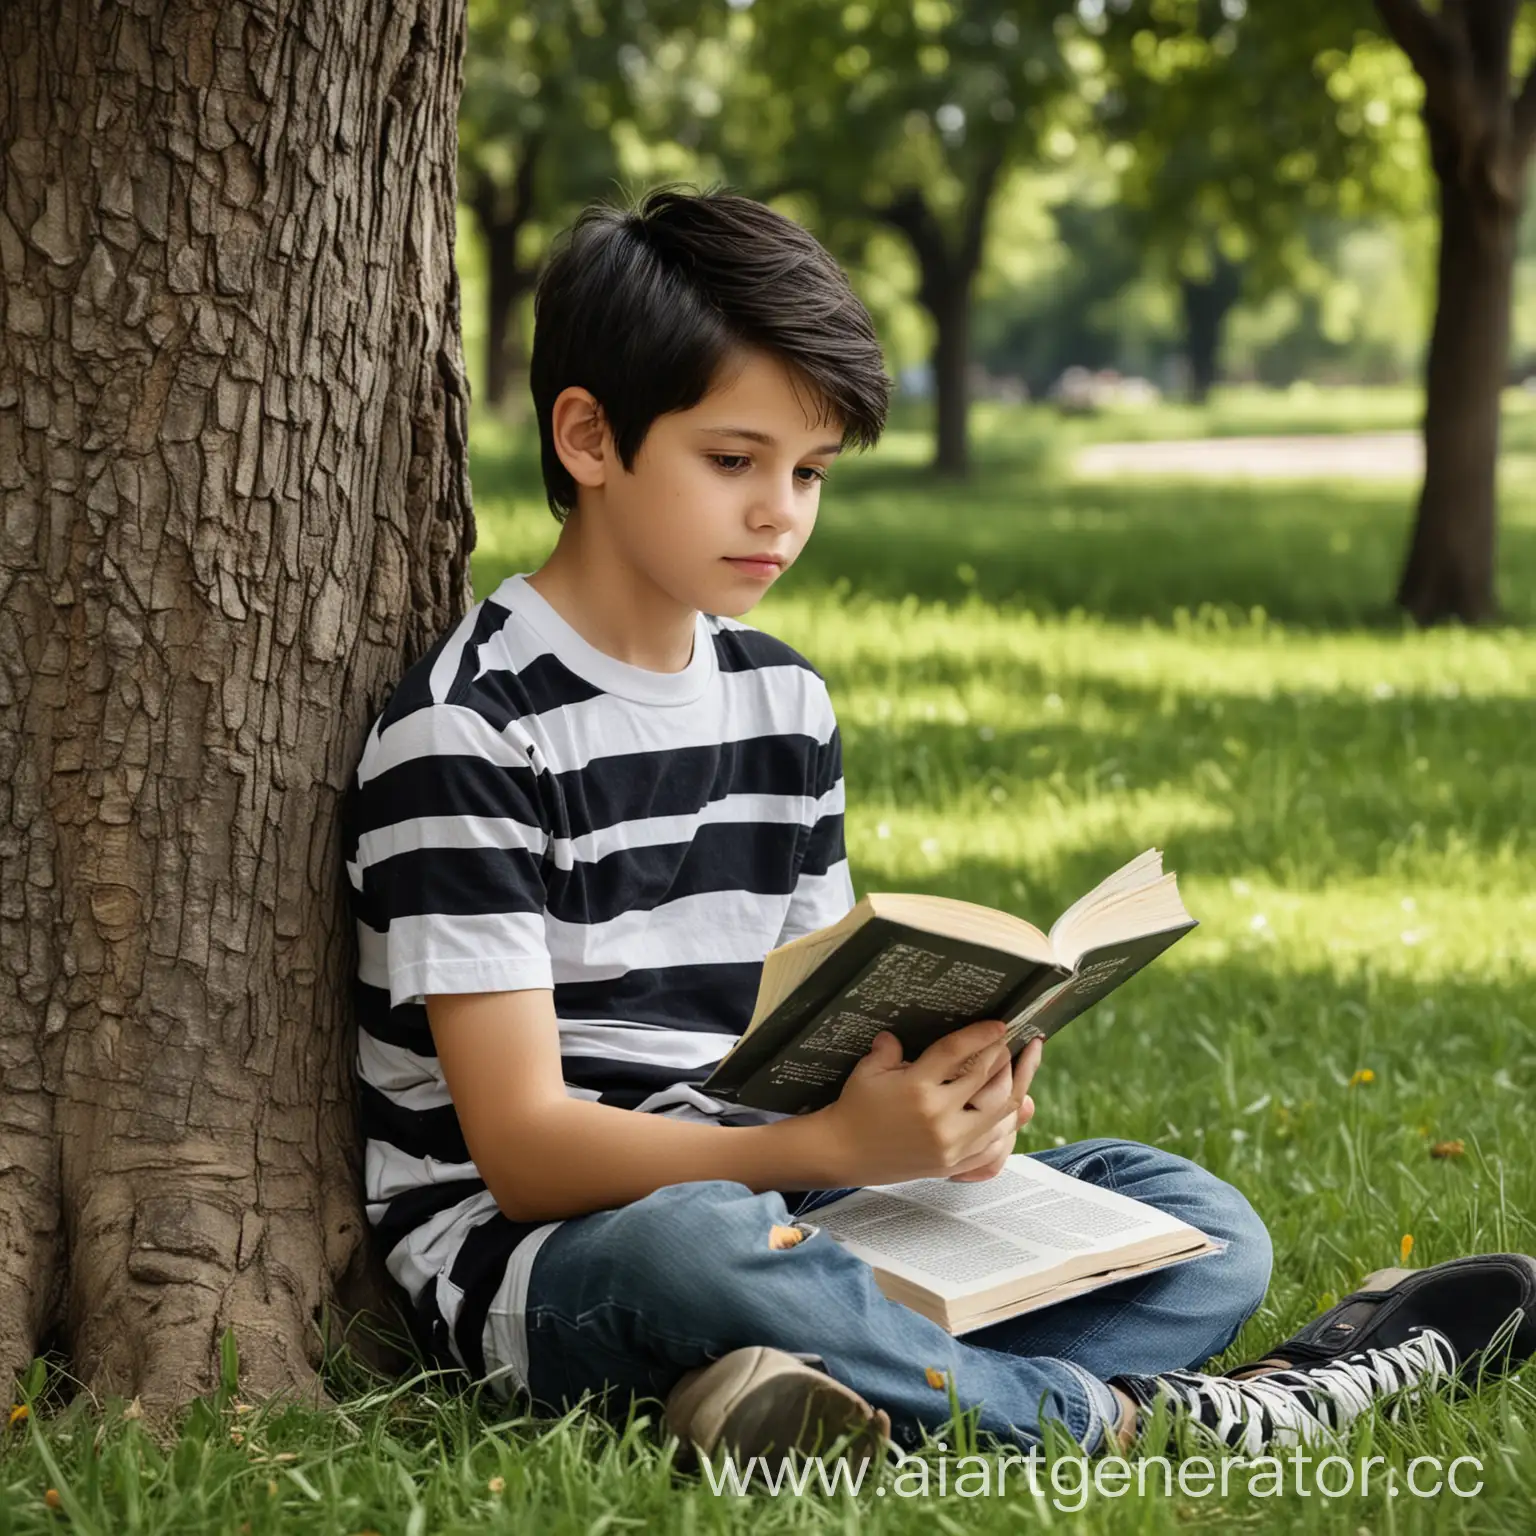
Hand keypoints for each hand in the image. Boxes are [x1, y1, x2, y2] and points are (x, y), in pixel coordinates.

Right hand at [810, 1019, 1024, 1186]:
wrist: (844, 1153)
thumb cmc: (855, 1108)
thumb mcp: (869, 1070)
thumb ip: (889, 1049)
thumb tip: (899, 1035)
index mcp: (916, 1087)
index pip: (957, 1052)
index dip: (981, 1035)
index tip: (1000, 1025)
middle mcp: (939, 1117)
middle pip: (987, 1079)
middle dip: (1005, 1056)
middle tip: (1012, 1042)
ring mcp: (951, 1144)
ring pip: (1000, 1112)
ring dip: (1016, 1086)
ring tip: (1024, 1067)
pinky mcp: (954, 1164)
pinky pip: (995, 1145)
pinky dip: (1009, 1124)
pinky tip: (1016, 1107)